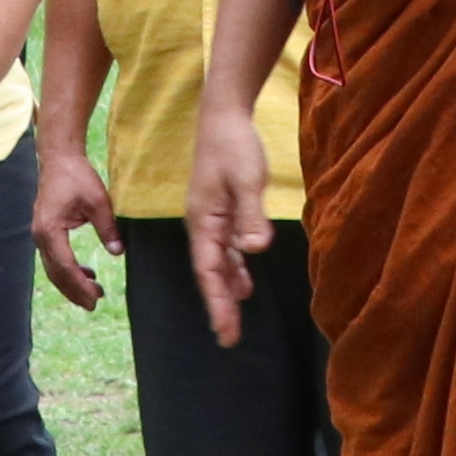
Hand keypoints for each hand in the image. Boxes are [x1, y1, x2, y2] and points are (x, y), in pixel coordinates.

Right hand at [32, 133, 115, 310]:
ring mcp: (40, 234)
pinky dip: (70, 269)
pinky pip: (55, 257)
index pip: (64, 265)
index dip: (79, 285)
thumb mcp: (98, 201)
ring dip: (72, 282)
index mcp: (50, 229)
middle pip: (56, 272)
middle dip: (74, 291)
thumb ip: (108, 227)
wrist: (59, 159)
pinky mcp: (46, 231)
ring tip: (94, 294)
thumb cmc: (77, 176)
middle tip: (94, 305)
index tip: (94, 298)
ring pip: (54, 268)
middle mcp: (40, 235)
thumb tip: (118, 252)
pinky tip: (88, 273)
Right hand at [190, 106, 269, 345]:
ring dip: (226, 290)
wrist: (224, 116)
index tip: (224, 330)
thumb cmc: (234, 146)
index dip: (217, 303)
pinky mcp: (221, 211)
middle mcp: (202, 225)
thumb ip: (250, 215)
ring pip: (218, 263)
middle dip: (220, 306)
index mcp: (203, 221)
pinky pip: (226, 248)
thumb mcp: (247, 180)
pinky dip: (234, 267)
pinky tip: (244, 282)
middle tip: (229, 339)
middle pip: (210, 273)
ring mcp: (211, 218)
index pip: (209, 272)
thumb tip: (253, 250)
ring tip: (234, 320)